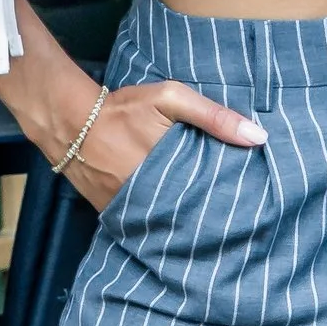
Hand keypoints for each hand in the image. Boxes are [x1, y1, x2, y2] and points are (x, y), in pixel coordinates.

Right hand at [69, 77, 264, 211]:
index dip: (230, 202)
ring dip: (184, 223)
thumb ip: (214, 117)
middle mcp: (150, 199)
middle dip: (210, 217)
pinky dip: (158, 223)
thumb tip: (259, 137)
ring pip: (168, 225)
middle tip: (235, 220)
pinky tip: (173, 223)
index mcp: (170, 173)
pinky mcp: (114, 215)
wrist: (67, 122)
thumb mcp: (170, 99)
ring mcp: (130, 211)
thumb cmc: (122, 109)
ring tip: (209, 226)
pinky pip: (143, 224)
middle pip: (191, 216)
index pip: (210, 198)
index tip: (249, 205)